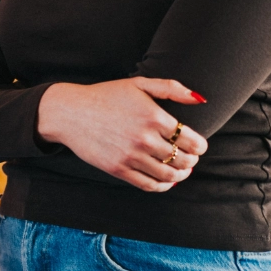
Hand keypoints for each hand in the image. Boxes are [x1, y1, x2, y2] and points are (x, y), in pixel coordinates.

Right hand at [36, 78, 208, 192]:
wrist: (70, 112)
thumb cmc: (106, 96)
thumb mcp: (138, 84)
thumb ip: (171, 88)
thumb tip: (200, 99)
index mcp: (154, 117)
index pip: (192, 141)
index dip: (200, 146)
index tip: (198, 146)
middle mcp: (144, 139)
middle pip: (184, 160)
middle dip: (192, 161)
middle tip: (191, 157)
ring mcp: (131, 156)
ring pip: (169, 176)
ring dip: (181, 175)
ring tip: (181, 170)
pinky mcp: (118, 169)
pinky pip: (149, 185)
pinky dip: (163, 186)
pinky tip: (165, 180)